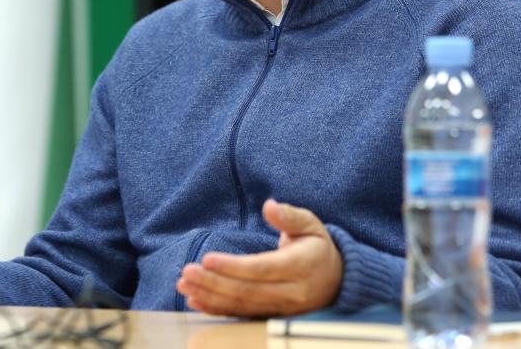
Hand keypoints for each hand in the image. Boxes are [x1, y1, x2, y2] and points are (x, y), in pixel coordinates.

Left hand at [175, 198, 341, 316]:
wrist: (336, 280)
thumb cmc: (317, 247)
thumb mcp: (311, 224)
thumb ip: (290, 216)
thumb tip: (270, 205)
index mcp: (301, 266)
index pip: (262, 269)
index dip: (233, 267)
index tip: (207, 259)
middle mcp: (291, 292)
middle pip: (247, 291)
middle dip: (213, 283)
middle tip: (186, 272)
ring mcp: (281, 308)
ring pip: (241, 305)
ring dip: (209, 296)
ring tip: (184, 285)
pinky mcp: (271, 315)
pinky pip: (241, 314)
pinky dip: (216, 309)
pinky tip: (196, 301)